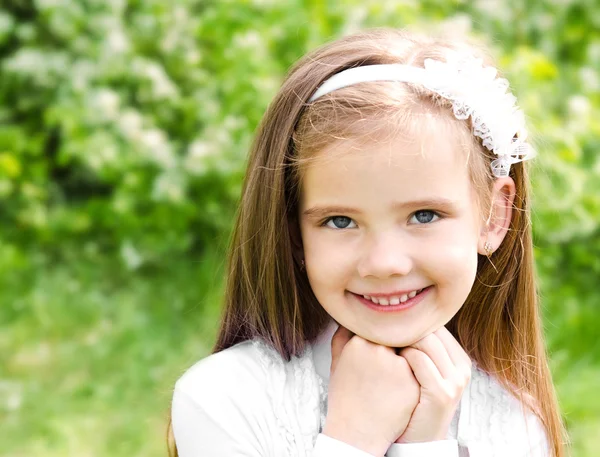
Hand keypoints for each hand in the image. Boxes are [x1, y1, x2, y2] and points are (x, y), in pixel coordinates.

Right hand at [323, 325, 419, 456]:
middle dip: (396, 348)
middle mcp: (377, 349)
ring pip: (410, 351)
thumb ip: (342, 338)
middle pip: (396, 338)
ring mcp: (396, 364)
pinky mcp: (411, 381)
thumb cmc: (345, 398)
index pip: (379, 329)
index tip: (382, 349)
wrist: (355, 433)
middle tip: (391, 365)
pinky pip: (419, 369)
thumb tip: (351, 321)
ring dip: (407, 360)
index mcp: (357, 342)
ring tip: (394, 380)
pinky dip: (414, 377)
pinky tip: (401, 391)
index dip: (382, 339)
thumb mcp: (336, 363)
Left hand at [394, 326, 471, 442]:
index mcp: (460, 359)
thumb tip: (401, 318)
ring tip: (383, 343)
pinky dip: (401, 356)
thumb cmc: (414, 401)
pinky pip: (418, 360)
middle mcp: (462, 368)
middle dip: (406, 328)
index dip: (411, 322)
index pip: (436, 325)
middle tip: (383, 328)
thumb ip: (420, 348)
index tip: (390, 323)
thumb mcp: (424, 373)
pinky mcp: (442, 393)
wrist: (418, 441)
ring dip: (401, 339)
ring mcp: (455, 381)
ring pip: (425, 341)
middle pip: (431, 330)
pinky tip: (389, 360)